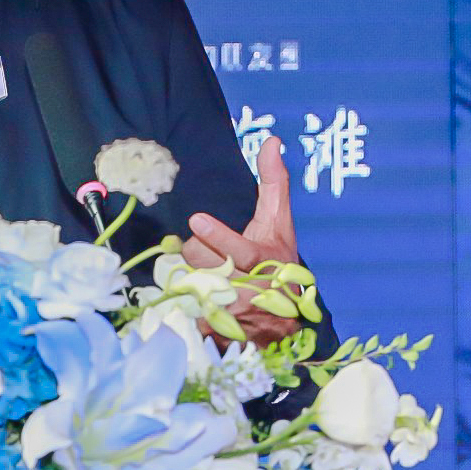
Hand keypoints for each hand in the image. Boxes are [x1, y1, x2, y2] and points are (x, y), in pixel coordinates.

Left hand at [185, 135, 305, 345]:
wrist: (284, 316)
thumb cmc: (279, 259)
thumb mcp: (278, 222)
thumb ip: (274, 182)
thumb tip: (272, 141)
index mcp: (264, 261)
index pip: (237, 249)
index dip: (217, 236)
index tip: (197, 221)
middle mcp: (248, 288)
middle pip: (199, 260)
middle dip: (197, 251)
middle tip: (206, 248)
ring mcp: (231, 313)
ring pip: (189, 282)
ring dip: (194, 274)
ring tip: (211, 272)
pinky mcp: (215, 328)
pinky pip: (186, 307)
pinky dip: (190, 300)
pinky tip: (204, 297)